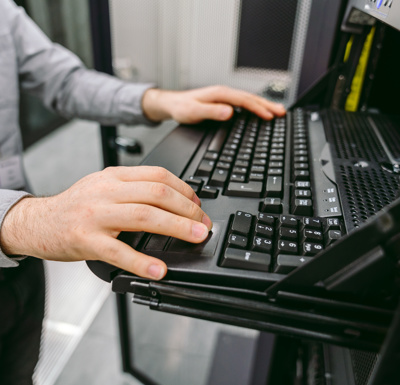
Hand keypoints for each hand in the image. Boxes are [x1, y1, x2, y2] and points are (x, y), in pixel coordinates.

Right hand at [0, 166, 211, 279]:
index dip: (184, 189)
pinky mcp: (86, 240)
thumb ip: (133, 188)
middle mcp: (107, 191)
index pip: (157, 175)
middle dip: (187, 209)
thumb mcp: (105, 186)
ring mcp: (96, 215)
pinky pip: (119, 252)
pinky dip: (142, 262)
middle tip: (203, 223)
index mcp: (115, 176)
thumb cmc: (77, 206)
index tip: (197, 204)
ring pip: (144, 216)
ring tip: (195, 237)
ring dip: (176, 227)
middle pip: (157, 194)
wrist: (39, 221)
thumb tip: (172, 199)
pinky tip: (159, 269)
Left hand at [142, 85, 285, 123]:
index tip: (269, 116)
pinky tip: (259, 112)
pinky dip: (254, 107)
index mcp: (220, 94)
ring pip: (248, 100)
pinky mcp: (223, 102)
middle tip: (282, 112)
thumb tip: (230, 112)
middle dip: (267, 105)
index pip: (244, 101)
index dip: (258, 109)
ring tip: (277, 111)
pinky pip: (243, 104)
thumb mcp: (194, 112)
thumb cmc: (182, 108)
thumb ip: (211, 112)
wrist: (173, 104)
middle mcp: (224, 94)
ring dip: (263, 105)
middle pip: (250, 98)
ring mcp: (224, 97)